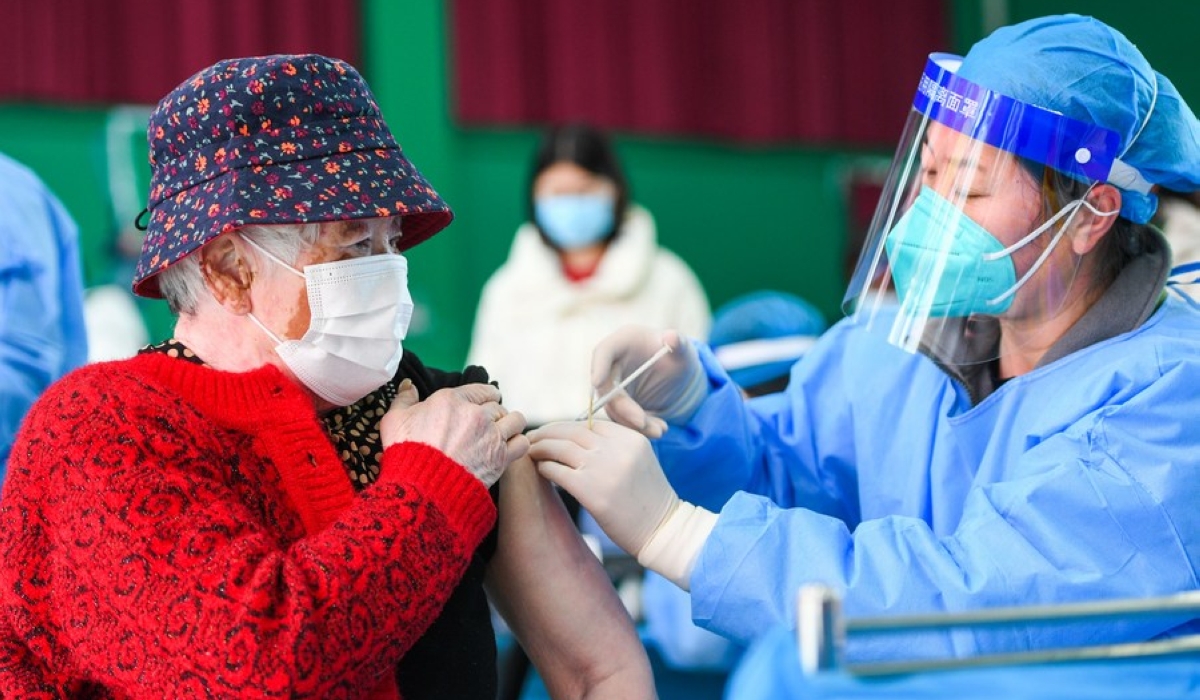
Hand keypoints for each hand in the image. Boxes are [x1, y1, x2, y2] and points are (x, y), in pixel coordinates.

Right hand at [380, 380, 528, 486]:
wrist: (422, 489)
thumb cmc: (406, 454)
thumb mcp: (395, 421)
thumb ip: (404, 399)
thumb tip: (410, 386)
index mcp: (452, 400)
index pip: (482, 390)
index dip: (484, 397)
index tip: (484, 404)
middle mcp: (476, 414)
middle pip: (498, 405)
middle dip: (494, 414)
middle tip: (488, 425)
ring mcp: (491, 435)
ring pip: (515, 420)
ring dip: (510, 426)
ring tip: (502, 434)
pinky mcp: (501, 457)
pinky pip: (522, 442)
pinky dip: (517, 444)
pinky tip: (508, 449)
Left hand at [529, 420, 677, 555]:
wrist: (661, 529)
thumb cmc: (647, 499)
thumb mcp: (639, 461)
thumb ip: (616, 446)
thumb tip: (579, 438)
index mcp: (630, 438)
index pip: (590, 422)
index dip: (567, 426)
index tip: (553, 432)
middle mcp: (616, 449)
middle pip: (571, 430)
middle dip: (547, 432)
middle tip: (532, 437)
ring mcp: (603, 468)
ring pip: (559, 447)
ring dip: (540, 447)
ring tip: (530, 451)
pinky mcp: (590, 490)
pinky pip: (556, 470)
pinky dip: (545, 468)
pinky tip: (542, 470)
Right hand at [590, 325, 705, 437]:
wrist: (677, 373)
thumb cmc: (677, 353)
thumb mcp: (683, 348)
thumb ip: (679, 342)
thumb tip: (672, 337)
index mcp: (622, 342)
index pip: (603, 351)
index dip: (598, 366)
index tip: (597, 382)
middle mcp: (613, 364)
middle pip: (606, 388)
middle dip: (622, 408)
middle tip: (642, 422)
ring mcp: (613, 386)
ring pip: (613, 408)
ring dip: (632, 423)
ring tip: (659, 430)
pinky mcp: (619, 403)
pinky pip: (623, 419)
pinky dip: (638, 428)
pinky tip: (659, 429)